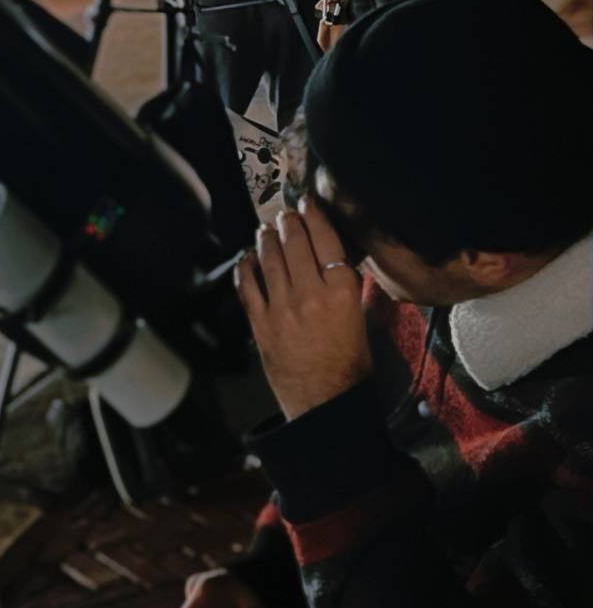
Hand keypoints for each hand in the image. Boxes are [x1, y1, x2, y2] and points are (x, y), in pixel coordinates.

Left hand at [236, 199, 369, 420]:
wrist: (326, 403)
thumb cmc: (349, 364)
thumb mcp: (361, 317)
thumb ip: (346, 284)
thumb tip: (333, 254)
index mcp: (342, 291)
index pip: (325, 239)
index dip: (314, 215)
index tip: (307, 203)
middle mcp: (311, 294)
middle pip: (296, 242)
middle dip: (288, 221)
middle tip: (286, 212)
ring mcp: (282, 307)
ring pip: (270, 257)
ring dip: (267, 237)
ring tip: (267, 228)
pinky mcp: (261, 322)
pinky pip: (247, 284)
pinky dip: (246, 266)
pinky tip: (248, 257)